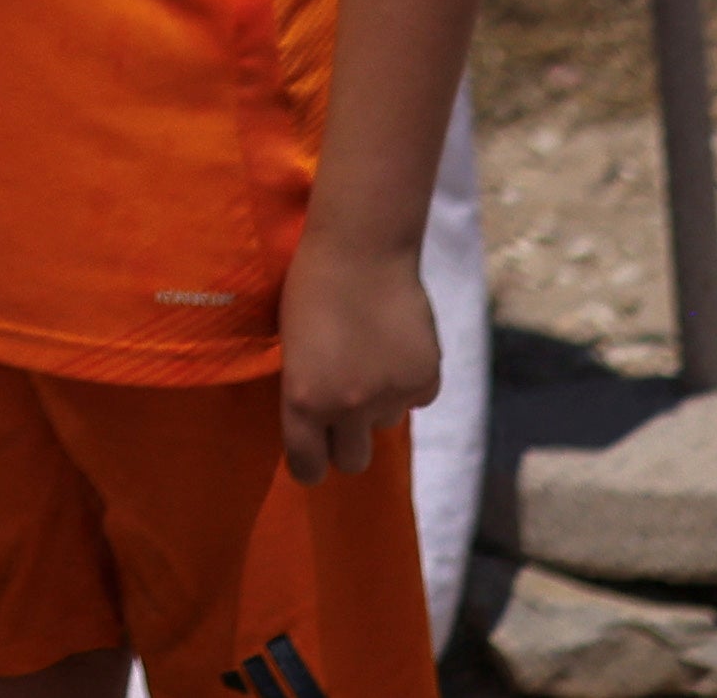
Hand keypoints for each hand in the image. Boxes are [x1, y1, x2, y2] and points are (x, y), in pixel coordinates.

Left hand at [276, 219, 438, 483]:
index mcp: (304, 402)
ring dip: (377, 404)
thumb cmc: (309, 288)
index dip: (309, 461)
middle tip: (343, 410)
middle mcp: (348, 408)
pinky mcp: (426, 380)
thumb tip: (320, 426)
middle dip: (345, 442)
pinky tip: (395, 346)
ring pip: (384, 424)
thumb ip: (307, 393)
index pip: (307, 468)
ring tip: (368, 358)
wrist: (360, 248)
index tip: (312, 450)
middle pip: (351, 461)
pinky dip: (407, 382)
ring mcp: (390, 396)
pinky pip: (416, 399)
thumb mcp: (291, 349)